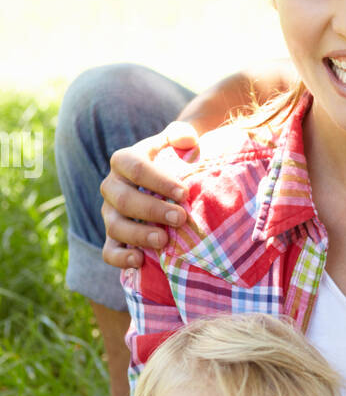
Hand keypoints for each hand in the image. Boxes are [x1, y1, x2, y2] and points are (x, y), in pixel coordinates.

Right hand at [100, 122, 199, 268]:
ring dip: (139, 235)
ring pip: (115, 226)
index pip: (136, 168)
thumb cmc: (174, 160)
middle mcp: (112, 187)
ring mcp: (111, 213)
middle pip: (124, 199)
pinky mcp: (114, 237)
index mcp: (124, 160)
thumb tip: (186, 139)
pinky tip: (140, 261)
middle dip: (152, 210)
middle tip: (181, 218)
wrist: (169, 179)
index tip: (184, 193)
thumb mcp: (178, 142)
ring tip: (164, 241)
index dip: (159, 182)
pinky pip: (109, 251)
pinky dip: (121, 259)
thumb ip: (182, 134)